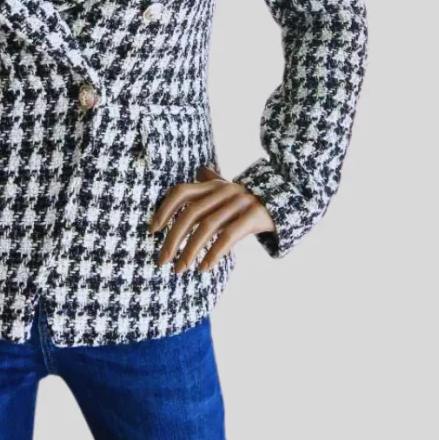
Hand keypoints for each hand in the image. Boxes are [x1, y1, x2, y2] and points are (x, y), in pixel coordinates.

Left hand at [147, 164, 276, 272]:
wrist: (286, 200)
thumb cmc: (248, 201)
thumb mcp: (229, 191)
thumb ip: (212, 184)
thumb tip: (199, 170)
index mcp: (212, 185)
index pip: (180, 192)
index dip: (164, 210)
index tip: (152, 231)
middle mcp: (223, 190)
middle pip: (190, 213)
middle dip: (173, 238)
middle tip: (162, 261)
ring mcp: (239, 202)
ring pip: (207, 227)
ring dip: (190, 250)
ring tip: (180, 269)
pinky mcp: (253, 216)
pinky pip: (229, 236)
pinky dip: (213, 253)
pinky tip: (204, 267)